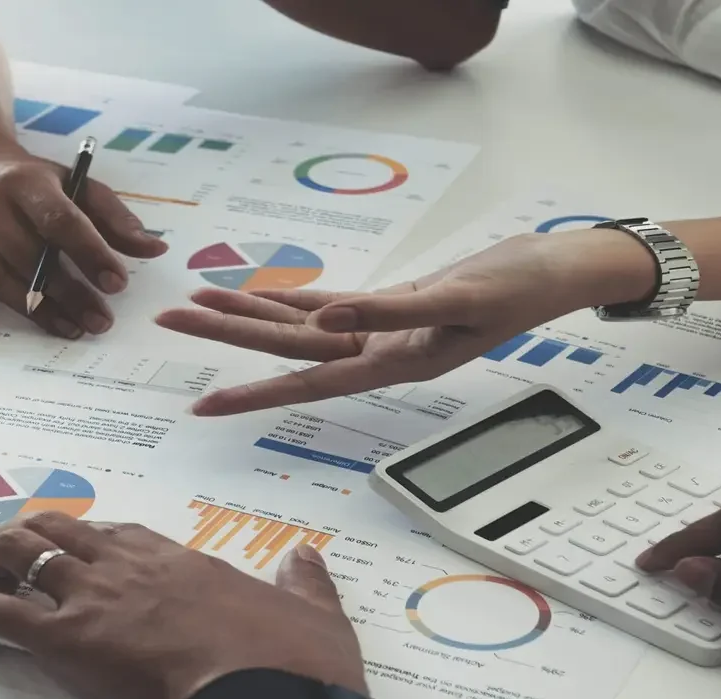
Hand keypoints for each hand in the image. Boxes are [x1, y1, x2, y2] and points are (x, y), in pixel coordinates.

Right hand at [0, 148, 167, 342]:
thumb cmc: (28, 181)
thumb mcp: (74, 184)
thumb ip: (113, 217)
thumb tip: (155, 249)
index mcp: (24, 181)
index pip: (59, 218)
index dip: (90, 252)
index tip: (117, 283)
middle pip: (27, 254)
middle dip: (67, 292)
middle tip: (100, 321)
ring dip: (31, 308)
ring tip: (69, 329)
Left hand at [0, 512, 366, 698]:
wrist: (266, 694)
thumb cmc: (292, 661)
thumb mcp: (314, 614)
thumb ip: (305, 584)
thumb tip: (307, 559)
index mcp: (181, 562)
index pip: (118, 533)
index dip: (89, 540)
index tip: (79, 548)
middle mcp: (130, 568)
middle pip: (59, 530)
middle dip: (28, 539)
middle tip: (14, 558)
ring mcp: (94, 598)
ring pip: (22, 555)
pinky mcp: (67, 640)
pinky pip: (3, 614)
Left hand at [154, 230, 653, 415]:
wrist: (553, 272)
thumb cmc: (516, 289)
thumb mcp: (458, 297)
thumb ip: (388, 311)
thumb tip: (324, 320)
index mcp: (392, 363)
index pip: (305, 384)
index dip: (251, 394)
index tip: (202, 404)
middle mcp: (376, 353)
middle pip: (284, 349)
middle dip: (225, 337)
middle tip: (167, 321)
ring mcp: (380, 331)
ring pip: (298, 326)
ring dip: (246, 316)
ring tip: (193, 303)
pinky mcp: (390, 305)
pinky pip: (328, 305)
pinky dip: (291, 299)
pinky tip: (257, 295)